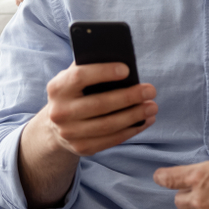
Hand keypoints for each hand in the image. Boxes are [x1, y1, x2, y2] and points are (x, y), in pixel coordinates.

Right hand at [18, 62, 155, 208]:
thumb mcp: (73, 78)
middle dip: (129, 97)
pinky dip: (131, 130)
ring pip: (108, 125)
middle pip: (99, 104)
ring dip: (135, 116)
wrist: (55, 126)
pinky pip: (111, 140)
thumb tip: (122, 60)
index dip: (104, 72)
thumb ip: (90, 66)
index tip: (127, 70)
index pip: (80, 77)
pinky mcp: (81, 148)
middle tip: (151, 90)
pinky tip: (146, 121)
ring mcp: (69, 133)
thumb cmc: (74, 93)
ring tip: (152, 106)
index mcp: (58, 88)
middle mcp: (60, 112)